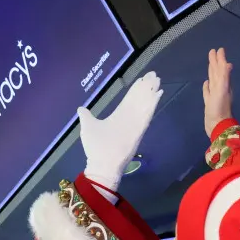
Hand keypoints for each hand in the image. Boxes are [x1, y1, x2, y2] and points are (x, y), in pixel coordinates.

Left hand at [79, 71, 162, 191]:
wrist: (102, 164)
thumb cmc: (95, 147)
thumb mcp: (88, 127)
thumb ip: (87, 116)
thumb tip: (81, 108)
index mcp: (118, 117)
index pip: (129, 100)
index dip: (135, 90)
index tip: (142, 79)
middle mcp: (128, 119)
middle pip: (139, 99)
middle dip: (146, 87)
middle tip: (154, 75)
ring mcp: (135, 124)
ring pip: (144, 104)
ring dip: (151, 92)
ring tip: (157, 80)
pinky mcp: (139, 130)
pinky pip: (147, 115)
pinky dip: (152, 104)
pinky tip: (157, 94)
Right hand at [203, 48, 232, 138]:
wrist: (217, 125)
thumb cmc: (219, 108)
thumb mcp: (222, 90)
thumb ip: (224, 77)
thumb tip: (227, 64)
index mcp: (224, 84)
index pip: (221, 68)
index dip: (220, 59)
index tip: (218, 49)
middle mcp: (221, 88)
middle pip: (217, 72)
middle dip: (215, 62)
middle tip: (213, 52)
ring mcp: (215, 95)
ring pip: (213, 80)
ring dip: (211, 72)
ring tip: (210, 65)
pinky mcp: (209, 103)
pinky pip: (208, 92)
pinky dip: (207, 87)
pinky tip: (206, 83)